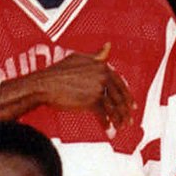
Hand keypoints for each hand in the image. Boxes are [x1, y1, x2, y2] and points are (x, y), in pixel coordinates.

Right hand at [1, 44, 133, 128]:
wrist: (44, 85)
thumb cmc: (58, 72)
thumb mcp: (78, 58)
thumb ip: (96, 55)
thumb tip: (108, 46)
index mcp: (101, 65)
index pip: (119, 82)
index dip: (126, 95)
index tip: (132, 105)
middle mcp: (102, 75)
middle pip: (118, 96)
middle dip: (125, 110)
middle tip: (129, 120)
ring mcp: (97, 88)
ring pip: (113, 106)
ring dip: (118, 119)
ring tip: (121, 127)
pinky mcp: (91, 101)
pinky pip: (103, 115)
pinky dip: (107, 124)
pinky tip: (109, 130)